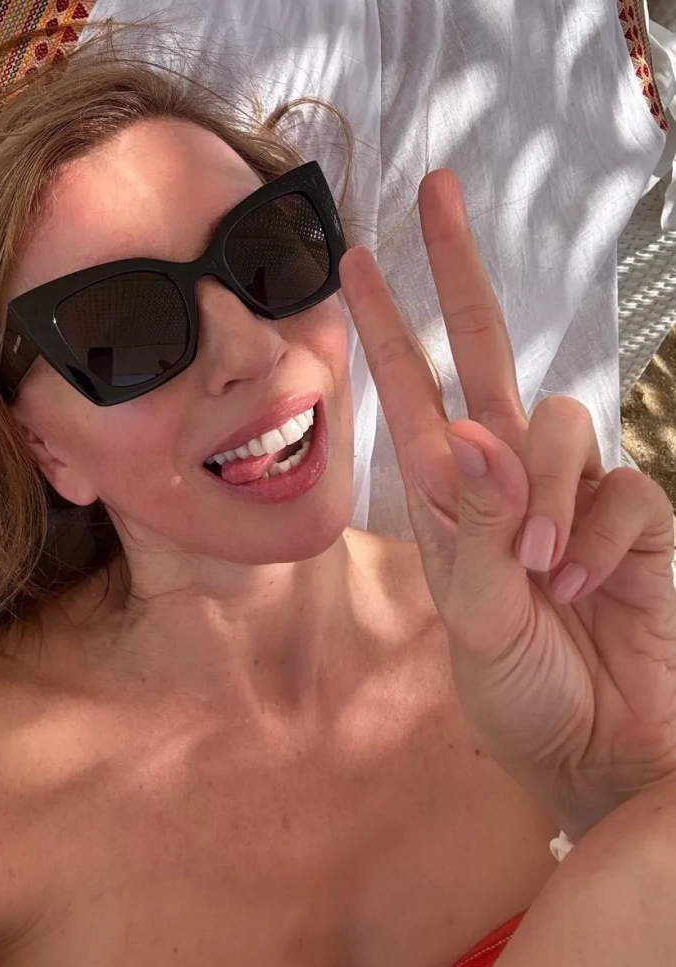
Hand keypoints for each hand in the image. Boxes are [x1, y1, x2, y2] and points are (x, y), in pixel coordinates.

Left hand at [339, 169, 675, 841]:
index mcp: (451, 501)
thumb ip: (476, 528)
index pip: (415, 394)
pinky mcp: (638, 516)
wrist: (593, 748)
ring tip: (539, 574)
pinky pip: (625, 490)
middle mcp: (510, 481)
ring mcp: (575, 493)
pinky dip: (601, 544)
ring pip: (561, 425)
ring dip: (546, 497)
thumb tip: (480, 432)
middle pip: (488, 354)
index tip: (354, 261)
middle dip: (458, 275)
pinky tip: (586, 591)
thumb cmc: (520, 688)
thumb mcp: (474, 615)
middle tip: (437, 191)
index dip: (386, 328)